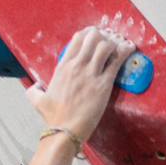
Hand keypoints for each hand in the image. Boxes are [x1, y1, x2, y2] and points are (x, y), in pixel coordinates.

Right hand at [28, 26, 135, 145]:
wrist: (64, 131)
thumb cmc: (53, 117)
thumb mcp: (37, 100)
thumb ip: (35, 90)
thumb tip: (36, 86)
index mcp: (62, 66)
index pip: (78, 38)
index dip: (89, 33)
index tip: (96, 37)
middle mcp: (77, 65)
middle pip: (93, 36)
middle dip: (103, 35)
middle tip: (108, 41)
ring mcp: (91, 73)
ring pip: (106, 45)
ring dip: (114, 43)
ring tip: (118, 48)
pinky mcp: (104, 84)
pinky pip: (117, 60)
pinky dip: (125, 51)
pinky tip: (130, 48)